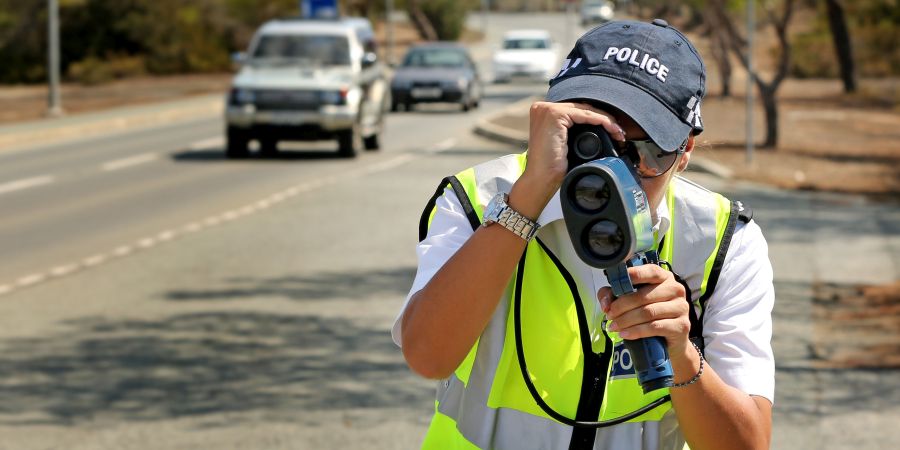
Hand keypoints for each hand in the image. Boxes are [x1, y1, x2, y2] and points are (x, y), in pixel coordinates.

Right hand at [509, 102, 625, 218]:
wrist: (541, 180)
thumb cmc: (552, 168)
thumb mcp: (565, 143)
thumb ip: (574, 130)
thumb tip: (599, 126)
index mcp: (543, 113)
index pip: (576, 110)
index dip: (597, 118)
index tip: (614, 131)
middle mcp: (542, 108)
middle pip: (581, 108)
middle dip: (603, 119)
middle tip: (619, 132)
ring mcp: (547, 110)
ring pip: (585, 109)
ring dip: (606, 120)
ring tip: (618, 133)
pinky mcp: (554, 114)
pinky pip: (585, 114)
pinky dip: (601, 121)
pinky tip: (611, 129)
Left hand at [597, 264, 690, 351]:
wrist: (670, 342)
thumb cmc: (649, 317)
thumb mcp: (629, 302)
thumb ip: (614, 295)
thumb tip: (606, 304)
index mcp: (664, 278)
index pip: (651, 271)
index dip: (634, 275)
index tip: (616, 283)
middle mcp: (676, 289)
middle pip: (644, 295)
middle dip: (622, 306)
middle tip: (609, 315)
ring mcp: (681, 307)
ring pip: (648, 312)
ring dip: (626, 320)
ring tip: (613, 326)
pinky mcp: (681, 325)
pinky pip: (655, 327)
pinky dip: (636, 331)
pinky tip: (625, 334)